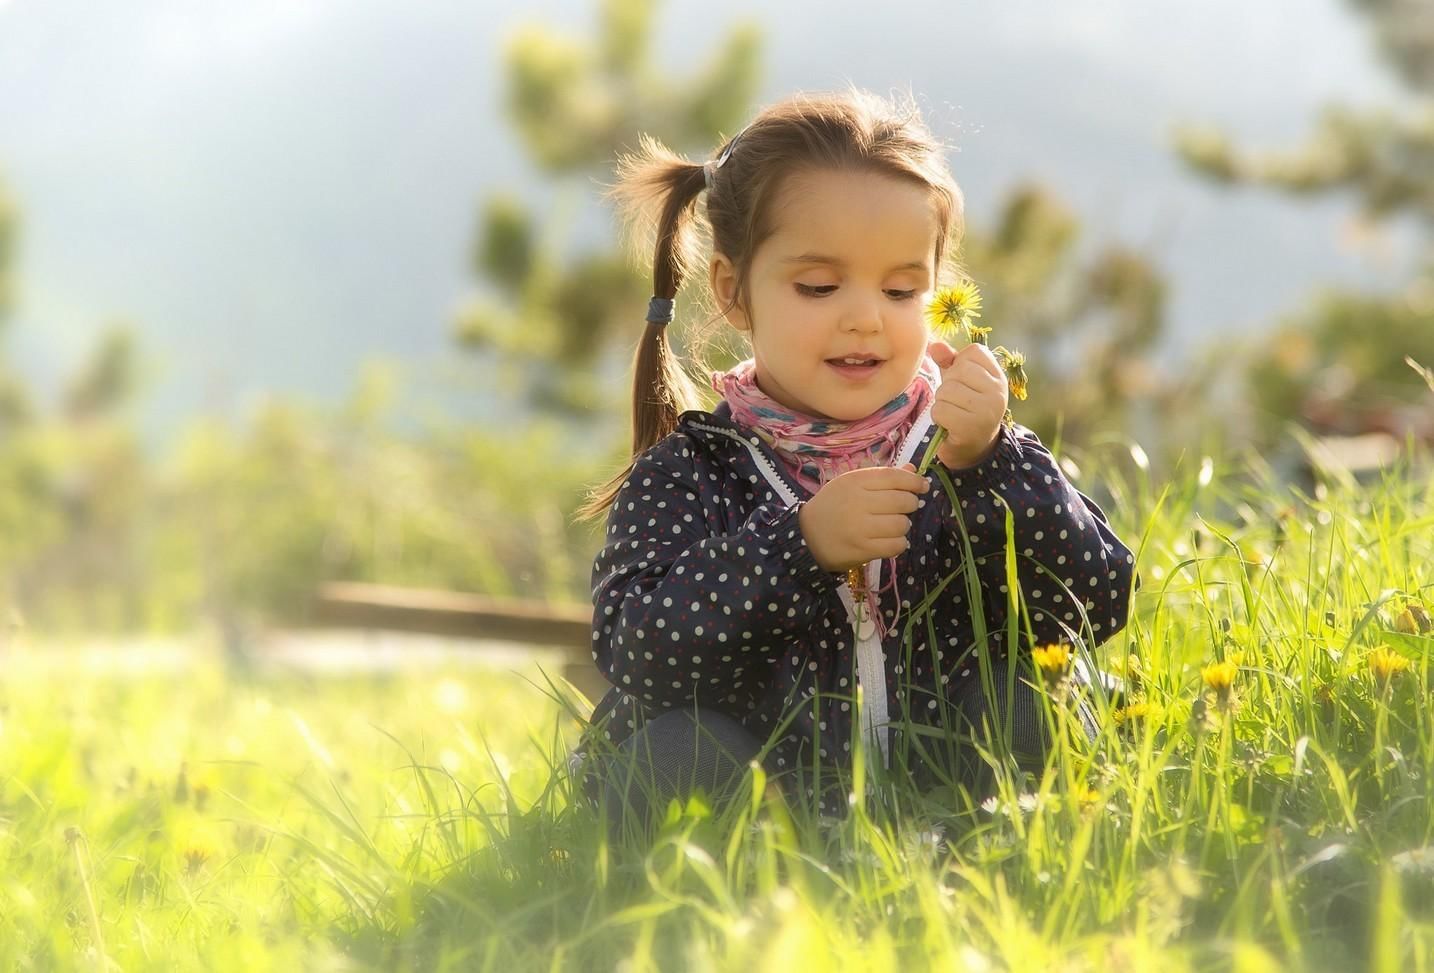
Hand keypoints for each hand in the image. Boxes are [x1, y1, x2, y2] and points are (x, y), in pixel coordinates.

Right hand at [797, 463, 930, 572]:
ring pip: (902, 524)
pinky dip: (898, 543)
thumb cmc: (833, 506)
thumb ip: (882, 477)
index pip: (893, 477)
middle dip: (910, 504)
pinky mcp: (862, 549)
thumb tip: (913, 472)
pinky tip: (889, 540)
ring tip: (892, 526)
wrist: (806, 536)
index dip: (914, 481)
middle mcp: (857, 502)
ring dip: (903, 525)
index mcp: (854, 481)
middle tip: (903, 508)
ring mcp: (860, 528)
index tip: (923, 486)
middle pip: (902, 501)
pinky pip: (896, 545)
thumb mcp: (852, 484)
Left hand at [927, 338, 1007, 468]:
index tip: (965, 384)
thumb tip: (935, 344)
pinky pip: (940, 410)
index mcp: (998, 377)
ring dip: (941, 404)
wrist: (972, 449)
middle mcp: (998, 392)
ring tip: (953, 414)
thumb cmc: (964, 409)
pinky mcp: (971, 427)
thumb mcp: (959, 381)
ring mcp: (987, 410)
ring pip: (946, 391)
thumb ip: (949, 361)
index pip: (974, 351)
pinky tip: (949, 425)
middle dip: (948, 387)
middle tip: (957, 403)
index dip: (960, 364)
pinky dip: (938, 418)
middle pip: (957, 371)